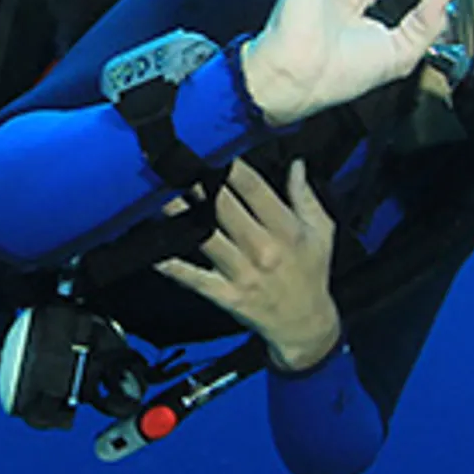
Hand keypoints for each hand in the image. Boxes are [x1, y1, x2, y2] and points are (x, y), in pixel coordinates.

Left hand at [155, 157, 340, 369]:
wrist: (305, 325)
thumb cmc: (312, 273)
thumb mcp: (321, 232)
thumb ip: (305, 196)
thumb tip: (296, 163)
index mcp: (286, 229)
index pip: (254, 188)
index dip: (230, 166)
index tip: (211, 147)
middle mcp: (263, 249)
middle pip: (222, 207)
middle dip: (198, 184)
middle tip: (175, 164)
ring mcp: (242, 273)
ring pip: (202, 236)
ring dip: (178, 215)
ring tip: (157, 194)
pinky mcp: (225, 295)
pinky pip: (192, 277)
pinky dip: (170, 264)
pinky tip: (152, 249)